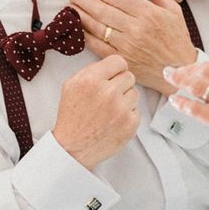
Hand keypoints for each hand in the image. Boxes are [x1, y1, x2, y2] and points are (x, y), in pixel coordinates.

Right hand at [53, 55, 139, 169]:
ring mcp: (121, 109)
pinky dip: (128, 114)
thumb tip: (110, 64)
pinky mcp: (130, 124)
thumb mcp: (71, 85)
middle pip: (129, 76)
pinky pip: (137, 110)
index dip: (116, 68)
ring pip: (135, 92)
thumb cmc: (72, 117)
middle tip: (109, 95)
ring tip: (110, 109)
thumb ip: (91, 70)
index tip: (113, 75)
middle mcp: (108, 93)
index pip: (118, 61)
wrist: (73, 148)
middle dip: (120, 84)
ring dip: (125, 99)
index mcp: (91, 80)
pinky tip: (114, 120)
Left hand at [69, 0, 196, 94]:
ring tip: (72, 7)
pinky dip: (86, 35)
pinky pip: (97, 46)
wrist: (179, 70)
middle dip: (84, 0)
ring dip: (81, 15)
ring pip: (97, 26)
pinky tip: (79, 28)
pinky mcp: (121, 59)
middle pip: (102, 10)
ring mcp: (127, 45)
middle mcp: (136, 28)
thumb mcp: (173, 11)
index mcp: (148, 13)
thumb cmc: (177, 40)